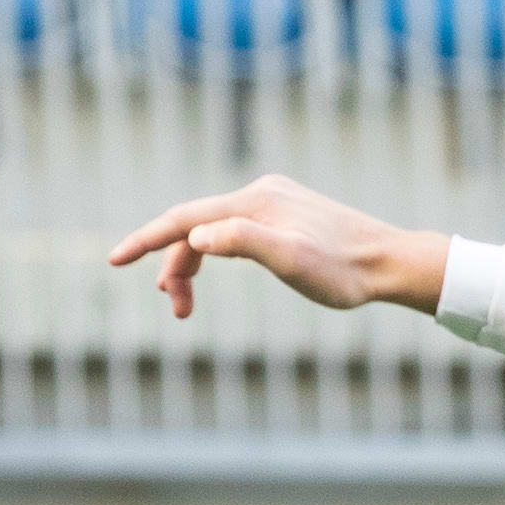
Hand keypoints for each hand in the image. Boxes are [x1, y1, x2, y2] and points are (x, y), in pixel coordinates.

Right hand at [106, 175, 447, 321]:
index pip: (185, 219)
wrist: (390, 263)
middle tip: (176, 311)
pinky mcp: (286, 214)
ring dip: (194, 265)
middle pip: (196, 226)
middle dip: (175, 266)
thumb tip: (196, 238)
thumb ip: (243, 243)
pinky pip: (235, 231)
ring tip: (184, 306)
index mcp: (254, 202)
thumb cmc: (344, 271)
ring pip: (215, 232)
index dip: (147, 240)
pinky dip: (217, 254)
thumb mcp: (292, 261)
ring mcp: (273, 202)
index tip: (114, 260)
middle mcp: (260, 193)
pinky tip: (216, 269)